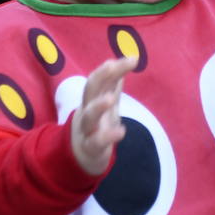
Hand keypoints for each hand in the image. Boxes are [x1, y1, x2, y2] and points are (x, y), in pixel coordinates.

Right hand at [71, 57, 136, 175]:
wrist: (81, 157)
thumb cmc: (96, 125)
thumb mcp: (106, 104)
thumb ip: (113, 85)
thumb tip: (123, 62)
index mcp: (93, 98)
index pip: (101, 78)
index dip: (114, 68)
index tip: (133, 58)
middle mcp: (87, 110)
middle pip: (89, 90)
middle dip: (100, 76)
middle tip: (112, 65)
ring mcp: (87, 129)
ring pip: (88, 116)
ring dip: (98, 106)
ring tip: (111, 99)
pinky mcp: (90, 148)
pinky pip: (96, 142)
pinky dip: (107, 136)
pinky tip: (121, 131)